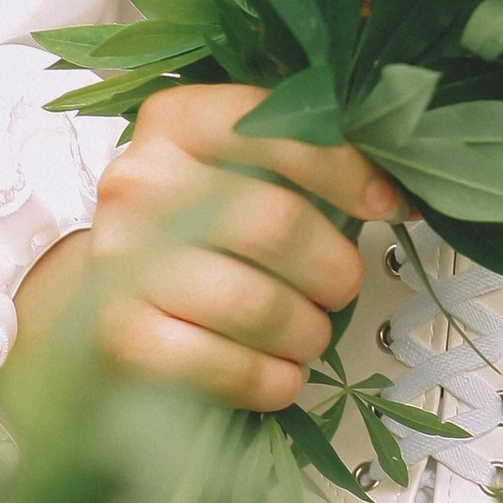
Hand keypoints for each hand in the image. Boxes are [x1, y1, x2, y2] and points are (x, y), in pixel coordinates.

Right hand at [10, 83, 401, 413]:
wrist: (104, 301)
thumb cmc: (194, 232)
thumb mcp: (239, 171)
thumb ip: (305, 161)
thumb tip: (398, 189)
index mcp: (175, 122)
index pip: (273, 128)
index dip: (345, 169)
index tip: (385, 203)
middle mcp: (139, 184)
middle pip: (275, 224)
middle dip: (333, 268)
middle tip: (342, 286)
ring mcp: (122, 263)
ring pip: (257, 304)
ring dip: (307, 331)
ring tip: (309, 333)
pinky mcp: (121, 338)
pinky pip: (227, 368)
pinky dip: (274, 380)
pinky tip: (279, 373)